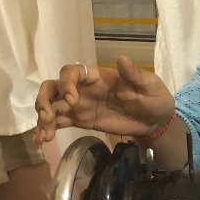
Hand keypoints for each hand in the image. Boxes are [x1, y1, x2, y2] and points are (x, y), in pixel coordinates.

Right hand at [33, 55, 173, 142]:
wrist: (157, 122)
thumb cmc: (154, 98)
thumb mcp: (150, 85)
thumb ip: (134, 75)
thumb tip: (122, 58)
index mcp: (98, 76)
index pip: (72, 72)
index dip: (66, 83)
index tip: (72, 100)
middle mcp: (84, 89)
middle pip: (53, 87)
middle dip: (44, 99)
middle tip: (47, 116)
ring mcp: (80, 106)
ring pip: (52, 105)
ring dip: (43, 118)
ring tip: (43, 136)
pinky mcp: (81, 121)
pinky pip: (58, 122)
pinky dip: (47, 129)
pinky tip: (42, 140)